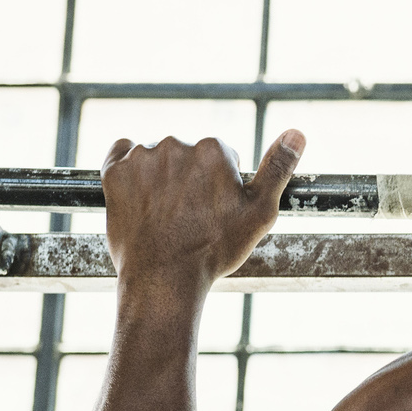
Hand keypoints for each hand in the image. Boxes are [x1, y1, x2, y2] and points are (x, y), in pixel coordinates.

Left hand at [101, 130, 303, 294]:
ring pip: (158, 156)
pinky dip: (130, 168)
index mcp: (213, 149)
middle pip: (189, 154)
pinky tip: (141, 193)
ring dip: (163, 175)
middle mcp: (175, 144)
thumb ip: (278, 168)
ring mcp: (141, 157)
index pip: (222, 156)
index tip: (217, 209)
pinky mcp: (114, 171)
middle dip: (192, 178)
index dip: (223, 184)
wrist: (164, 278)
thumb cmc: (215, 248)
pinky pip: (121, 153)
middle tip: (192, 215)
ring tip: (167, 212)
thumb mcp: (260, 212)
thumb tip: (297, 133)